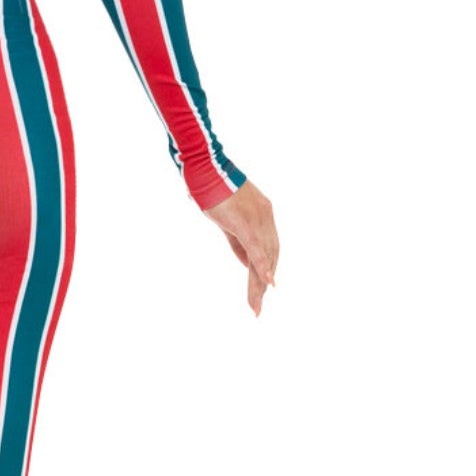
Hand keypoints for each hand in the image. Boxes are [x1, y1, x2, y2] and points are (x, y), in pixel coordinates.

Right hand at [201, 179, 278, 316]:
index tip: (263, 287)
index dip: (266, 267)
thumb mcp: (226, 218)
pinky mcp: (246, 223)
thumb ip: (237, 240)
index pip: (269, 247)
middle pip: (270, 255)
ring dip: (258, 283)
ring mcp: (258, 219)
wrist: (205, 169)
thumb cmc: (211, 190)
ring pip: (263, 257)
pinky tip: (267, 284)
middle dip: (263, 281)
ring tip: (255, 305)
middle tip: (257, 305)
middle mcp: (266, 217)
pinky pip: (256, 249)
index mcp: (263, 214)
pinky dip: (262, 267)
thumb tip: (246, 262)